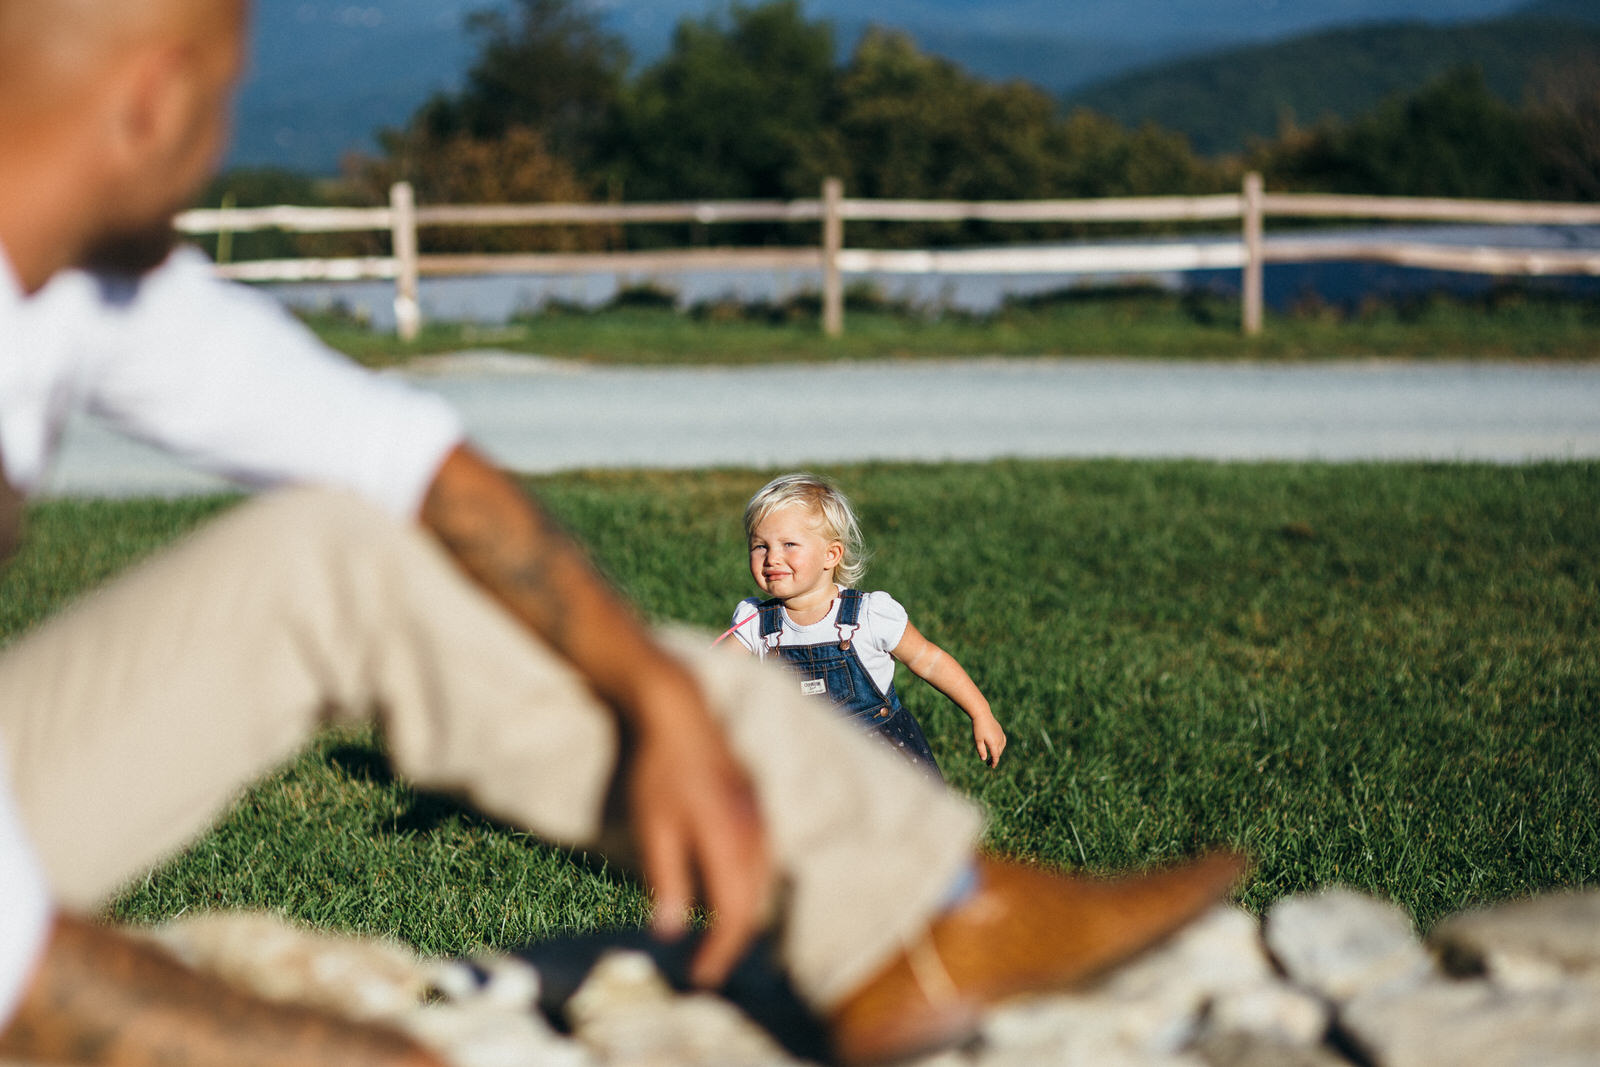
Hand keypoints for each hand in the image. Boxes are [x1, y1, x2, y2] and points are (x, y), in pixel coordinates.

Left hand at [629, 685, 772, 988]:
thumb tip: (669, 931)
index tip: (700, 979)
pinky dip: (747, 890)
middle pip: (752, 906)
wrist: (681, 714)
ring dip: (742, 917)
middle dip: (732, 942)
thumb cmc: (660, 771)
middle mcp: (753, 836)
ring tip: (716, 940)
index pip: (732, 915)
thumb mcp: (654, 828)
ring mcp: (759, 821)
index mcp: (728, 844)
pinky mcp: (756, 809)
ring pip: (760, 885)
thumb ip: (666, 879)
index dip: (719, 952)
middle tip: (706, 969)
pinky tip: (727, 893)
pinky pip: (761, 863)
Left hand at [972, 711, 1006, 767]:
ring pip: (1002, 747)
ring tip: (992, 756)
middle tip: (988, 763)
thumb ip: (981, 750)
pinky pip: (1003, 741)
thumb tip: (984, 759)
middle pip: (998, 752)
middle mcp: (999, 740)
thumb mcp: (978, 740)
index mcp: (994, 744)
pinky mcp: (1000, 731)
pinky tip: (998, 747)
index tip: (991, 767)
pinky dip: (1001, 746)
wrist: (982, 714)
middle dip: (994, 758)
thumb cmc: (978, 728)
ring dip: (998, 752)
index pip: (996, 756)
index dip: (994, 762)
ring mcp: (1001, 735)